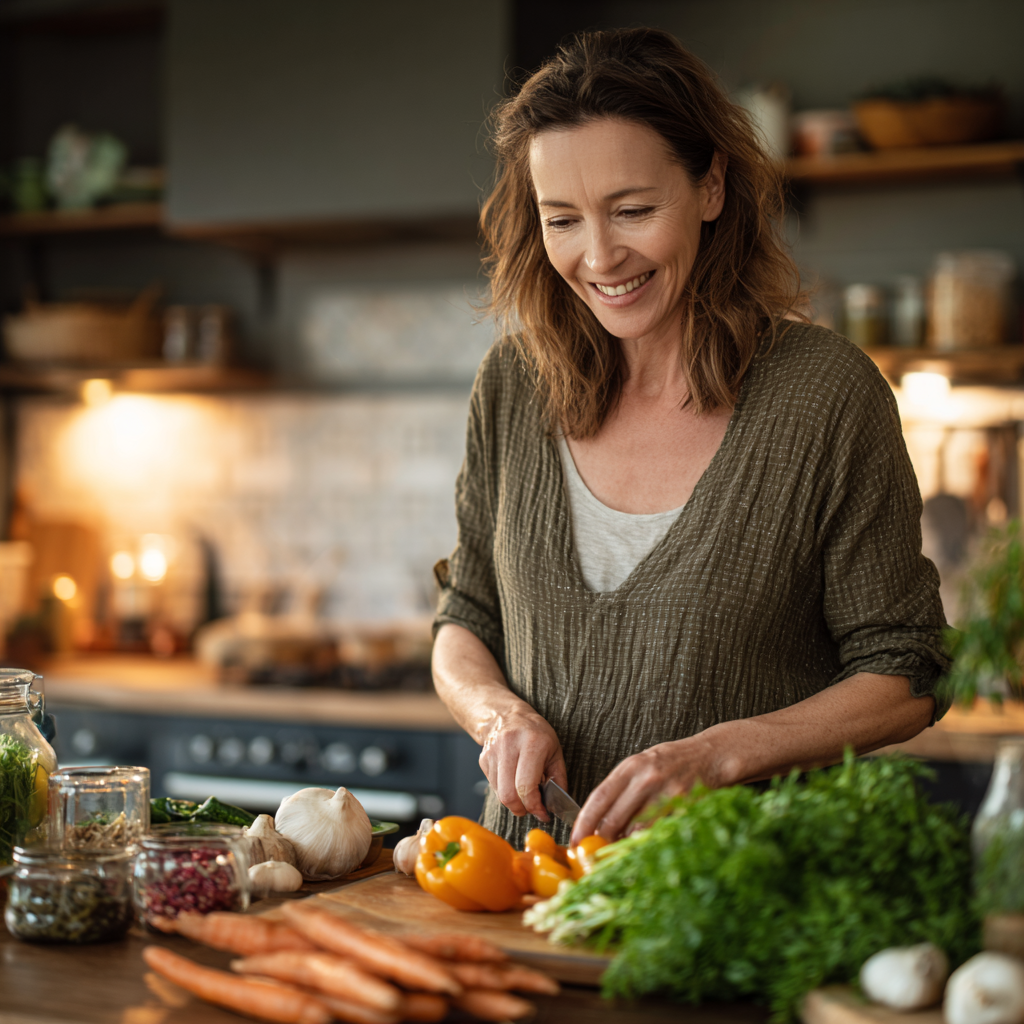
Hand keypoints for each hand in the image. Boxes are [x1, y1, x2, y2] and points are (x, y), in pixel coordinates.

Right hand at [479, 708, 567, 821]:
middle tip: (533, 808)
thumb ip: (558, 779)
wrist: (507, 716)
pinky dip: (505, 792)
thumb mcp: (555, 751)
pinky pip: (493, 787)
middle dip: (522, 809)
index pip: (526, 786)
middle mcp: (509, 746)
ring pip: (500, 794)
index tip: (543, 814)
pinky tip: (514, 782)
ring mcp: (493, 753)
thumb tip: (557, 806)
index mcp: (532, 743)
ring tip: (525, 795)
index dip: (535, 806)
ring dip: (514, 802)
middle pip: (509, 795)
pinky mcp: (483, 760)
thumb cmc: (536, 733)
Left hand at [570, 732, 719, 844]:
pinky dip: (651, 841)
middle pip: (614, 818)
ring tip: (623, 850)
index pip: (598, 797)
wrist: (711, 754)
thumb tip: (601, 823)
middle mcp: (645, 778)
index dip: (583, 822)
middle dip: (602, 840)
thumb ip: (623, 789)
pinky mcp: (684, 806)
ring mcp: (666, 792)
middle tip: (596, 854)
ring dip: (626, 844)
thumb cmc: (673, 762)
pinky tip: (649, 843)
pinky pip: (660, 832)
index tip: (574, 840)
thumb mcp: (642, 766)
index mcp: (630, 767)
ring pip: (636, 830)